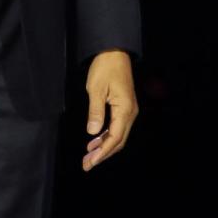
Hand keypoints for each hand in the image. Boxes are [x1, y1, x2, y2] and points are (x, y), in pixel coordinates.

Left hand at [83, 50, 137, 170]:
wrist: (114, 53)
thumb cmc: (104, 68)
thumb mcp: (96, 89)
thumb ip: (95, 112)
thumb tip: (93, 133)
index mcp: (125, 110)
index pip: (115, 138)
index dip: (103, 152)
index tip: (91, 162)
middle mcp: (130, 113)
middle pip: (118, 141)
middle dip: (103, 154)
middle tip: (86, 165)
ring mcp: (128, 111)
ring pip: (118, 136)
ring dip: (103, 147)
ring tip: (88, 157)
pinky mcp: (124, 108)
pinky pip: (116, 127)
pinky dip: (105, 137)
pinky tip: (94, 142)